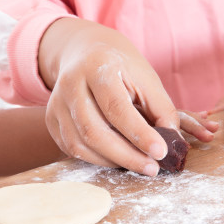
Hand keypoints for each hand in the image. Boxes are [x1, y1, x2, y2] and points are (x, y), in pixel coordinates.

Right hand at [39, 18, 216, 174]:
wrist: (86, 54)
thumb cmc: (122, 69)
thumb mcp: (147, 79)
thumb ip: (162, 109)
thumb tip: (172, 144)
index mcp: (96, 67)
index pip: (116, 107)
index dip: (138, 133)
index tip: (160, 152)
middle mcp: (70, 84)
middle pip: (93, 131)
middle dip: (126, 155)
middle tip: (152, 168)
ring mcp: (56, 104)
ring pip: (80, 145)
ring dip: (112, 161)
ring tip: (138, 165)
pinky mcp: (52, 121)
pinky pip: (72, 149)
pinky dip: (98, 159)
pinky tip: (118, 159)